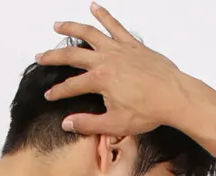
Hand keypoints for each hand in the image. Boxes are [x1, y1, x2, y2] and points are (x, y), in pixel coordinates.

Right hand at [35, 3, 185, 134]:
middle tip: (40, 56)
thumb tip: (67, 124)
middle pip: (73, 56)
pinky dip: (103, 15)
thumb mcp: (114, 124)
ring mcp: (119, 49)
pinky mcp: (133, 44)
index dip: (57, 92)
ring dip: (72, 28)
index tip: (49, 96)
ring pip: (90, 34)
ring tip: (58, 25)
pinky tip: (94, 7)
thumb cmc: (148, 111)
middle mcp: (106, 60)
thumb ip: (88, 123)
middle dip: (54, 57)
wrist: (174, 96)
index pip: (71, 86)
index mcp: (100, 80)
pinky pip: (115, 25)